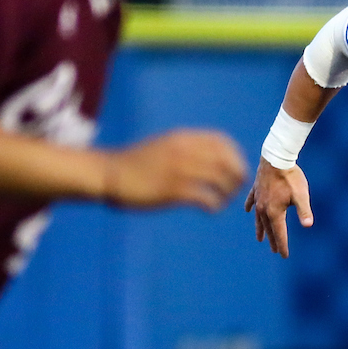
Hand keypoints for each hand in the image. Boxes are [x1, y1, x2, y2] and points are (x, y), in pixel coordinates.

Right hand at [103, 129, 247, 210]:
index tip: (236, 170)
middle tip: (235, 189)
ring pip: (222, 180)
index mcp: (184, 138)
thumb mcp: (164, 145)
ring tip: (222, 201)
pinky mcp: (173, 190)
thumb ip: (187, 148)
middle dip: (238, 177)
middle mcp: (185, 150)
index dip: (236, 157)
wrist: (109, 173)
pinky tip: (211, 210)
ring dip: (228, 193)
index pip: (223, 142)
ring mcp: (179, 170)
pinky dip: (215, 206)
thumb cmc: (137, 163)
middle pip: (228, 161)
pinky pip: (207, 198)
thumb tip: (211, 157)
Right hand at [244, 159, 312, 257]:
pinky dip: (250, 207)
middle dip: (273, 240)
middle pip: (268, 229)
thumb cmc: (291, 177)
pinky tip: (248, 211)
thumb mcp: (301, 195)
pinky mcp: (256, 189)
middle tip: (275, 251)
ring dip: (260, 229)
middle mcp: (263, 208)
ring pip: (258, 218)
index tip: (284, 256)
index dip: (282, 245)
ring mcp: (258, 199)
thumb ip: (304, 211)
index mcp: (274, 212)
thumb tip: (309, 225)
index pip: (279, 233)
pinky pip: (251, 201)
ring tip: (260, 239)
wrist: (276, 157)